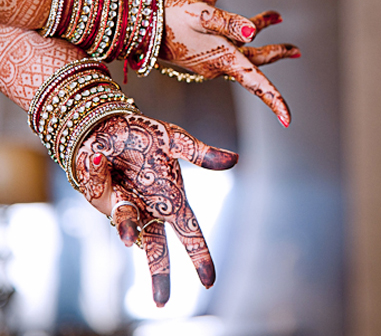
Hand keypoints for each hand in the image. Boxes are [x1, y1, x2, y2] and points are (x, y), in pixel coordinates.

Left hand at [75, 114, 237, 306]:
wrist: (105, 126)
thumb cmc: (144, 136)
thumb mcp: (174, 139)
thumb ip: (200, 152)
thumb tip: (234, 160)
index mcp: (173, 199)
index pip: (190, 232)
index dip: (199, 257)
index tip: (209, 282)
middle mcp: (150, 209)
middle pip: (158, 247)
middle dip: (160, 274)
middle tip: (162, 303)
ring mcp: (125, 204)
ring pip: (129, 227)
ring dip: (130, 229)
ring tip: (130, 237)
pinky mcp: (100, 195)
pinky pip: (102, 192)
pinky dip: (100, 179)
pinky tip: (97, 161)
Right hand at [159, 0, 300, 127]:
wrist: (131, 21)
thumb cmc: (164, 18)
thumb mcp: (199, 15)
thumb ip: (228, 22)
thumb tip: (253, 30)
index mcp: (223, 59)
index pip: (256, 82)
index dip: (274, 100)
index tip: (288, 119)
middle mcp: (218, 61)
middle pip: (255, 59)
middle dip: (276, 52)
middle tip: (296, 50)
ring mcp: (207, 52)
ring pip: (239, 41)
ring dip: (257, 26)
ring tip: (276, 15)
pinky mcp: (194, 40)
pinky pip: (214, 24)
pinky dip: (222, 8)